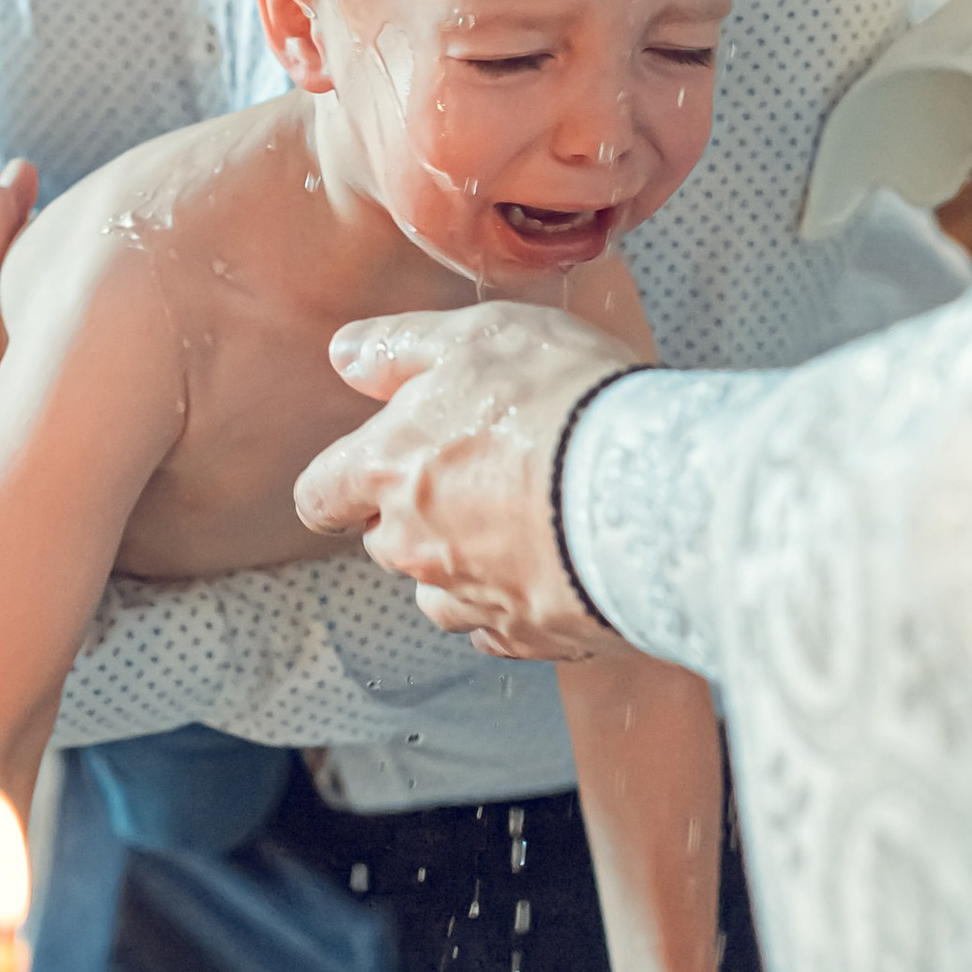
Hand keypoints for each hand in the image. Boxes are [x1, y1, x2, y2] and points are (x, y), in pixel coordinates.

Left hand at [294, 300, 638, 659]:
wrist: (651, 487)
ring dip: (463, 567)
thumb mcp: (477, 336)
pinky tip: (555, 570)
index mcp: (388, 470)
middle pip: (385, 544)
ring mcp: (470, 597)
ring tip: (522, 528)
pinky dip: (517, 605)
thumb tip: (343, 356)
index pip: (320, 497)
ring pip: (439, 595)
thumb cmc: (561, 400)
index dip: (337, 487)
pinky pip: (502, 630)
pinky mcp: (529, 635)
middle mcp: (415, 545)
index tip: (358, 481)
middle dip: (416, 517)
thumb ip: (399, 347)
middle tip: (479, 478)